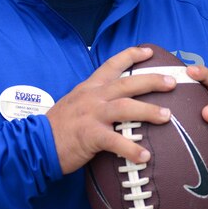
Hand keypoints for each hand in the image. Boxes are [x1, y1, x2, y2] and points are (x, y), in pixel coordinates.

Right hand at [46, 46, 175, 174]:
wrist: (35, 143)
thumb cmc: (57, 127)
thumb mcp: (75, 104)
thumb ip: (93, 100)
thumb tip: (113, 102)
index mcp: (89, 87)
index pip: (112, 65)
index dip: (131, 55)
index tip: (149, 51)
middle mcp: (92, 97)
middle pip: (127, 83)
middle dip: (152, 80)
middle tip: (172, 82)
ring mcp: (91, 115)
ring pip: (126, 107)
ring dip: (149, 111)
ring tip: (167, 117)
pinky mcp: (89, 136)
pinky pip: (115, 141)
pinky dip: (131, 149)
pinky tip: (145, 157)